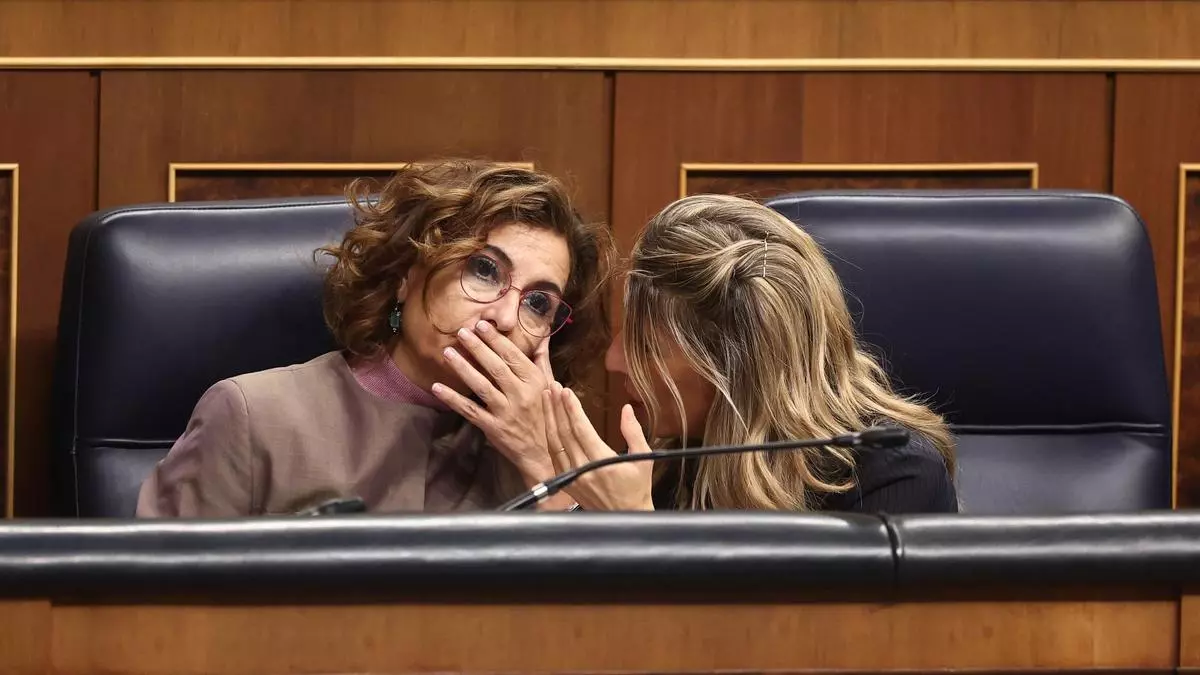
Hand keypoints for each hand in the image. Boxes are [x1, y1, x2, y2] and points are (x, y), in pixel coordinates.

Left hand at [431, 321, 556, 485]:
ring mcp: (505, 412)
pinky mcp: (493, 427)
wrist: (544, 453)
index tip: (482, 325)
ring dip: (463, 368)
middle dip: (477, 348)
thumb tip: (543, 337)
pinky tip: (437, 387)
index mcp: (534, 382)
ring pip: (481, 386)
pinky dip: (453, 399)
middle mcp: (520, 395)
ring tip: (448, 352)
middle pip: (496, 367)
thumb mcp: (550, 386)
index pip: (513, 356)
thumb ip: (542, 361)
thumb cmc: (547, 415)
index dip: (496, 340)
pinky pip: (470, 410)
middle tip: (462, 332)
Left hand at [543, 383, 654, 510]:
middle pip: (564, 433)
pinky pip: (554, 456)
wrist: (626, 517)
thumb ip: (634, 432)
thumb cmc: (638, 488)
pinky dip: (550, 437)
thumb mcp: (644, 458)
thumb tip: (626, 409)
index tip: (566, 392)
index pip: (581, 430)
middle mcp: (583, 471)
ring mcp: (572, 478)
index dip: (571, 409)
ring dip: (549, 419)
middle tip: (552, 387)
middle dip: (556, 408)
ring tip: (546, 399)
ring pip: (554, 444)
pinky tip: (549, 423)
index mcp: (603, 463)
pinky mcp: (567, 483)